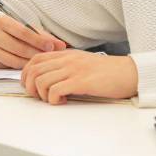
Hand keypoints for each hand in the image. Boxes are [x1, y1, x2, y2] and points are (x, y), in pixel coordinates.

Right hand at [0, 15, 66, 68]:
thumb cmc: (9, 29)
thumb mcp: (22, 26)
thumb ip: (42, 35)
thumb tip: (62, 46)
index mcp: (2, 21)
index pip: (24, 32)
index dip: (39, 40)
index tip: (52, 46)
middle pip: (19, 47)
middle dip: (37, 53)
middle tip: (51, 57)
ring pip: (13, 60)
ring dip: (30, 62)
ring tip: (43, 63)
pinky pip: (8, 66)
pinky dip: (21, 66)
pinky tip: (31, 66)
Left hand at [21, 50, 138, 104]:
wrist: (129, 73)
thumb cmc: (109, 72)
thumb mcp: (84, 63)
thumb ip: (67, 66)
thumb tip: (48, 78)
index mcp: (68, 54)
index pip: (35, 59)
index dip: (26, 74)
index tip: (30, 86)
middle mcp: (68, 59)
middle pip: (34, 70)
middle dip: (30, 87)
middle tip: (41, 96)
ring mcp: (74, 69)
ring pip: (41, 81)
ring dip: (43, 95)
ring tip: (54, 99)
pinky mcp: (81, 81)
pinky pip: (55, 90)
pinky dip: (54, 100)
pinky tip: (64, 101)